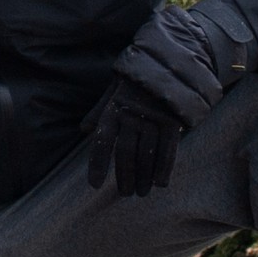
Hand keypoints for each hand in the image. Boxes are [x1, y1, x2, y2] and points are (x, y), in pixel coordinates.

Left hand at [76, 80, 187, 198]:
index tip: (94, 185)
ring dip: (144, 176)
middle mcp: (132, 115)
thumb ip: (100, 111)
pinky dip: (164, 168)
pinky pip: (168, 149)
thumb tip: (84, 129)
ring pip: (146, 154)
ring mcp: (153, 118)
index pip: (102, 140)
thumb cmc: (136, 80)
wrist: (168, 63)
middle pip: (125, 152)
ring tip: (141, 192)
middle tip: (125, 193)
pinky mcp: (173, 120)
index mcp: (114, 109)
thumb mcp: (114, 90)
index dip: (98, 163)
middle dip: (124, 175)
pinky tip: (160, 183)